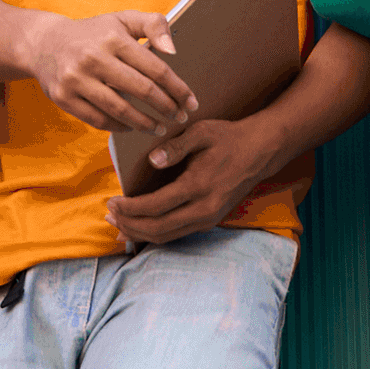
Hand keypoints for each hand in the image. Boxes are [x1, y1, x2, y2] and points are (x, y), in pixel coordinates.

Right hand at [13, 8, 202, 140]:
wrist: (43, 43)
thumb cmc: (93, 33)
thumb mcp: (122, 20)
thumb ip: (154, 25)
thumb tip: (173, 51)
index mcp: (113, 38)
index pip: (155, 68)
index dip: (177, 88)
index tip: (191, 102)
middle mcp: (93, 58)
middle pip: (142, 90)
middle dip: (166, 107)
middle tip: (179, 118)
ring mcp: (76, 80)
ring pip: (121, 110)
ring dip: (145, 123)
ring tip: (159, 128)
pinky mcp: (63, 98)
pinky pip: (98, 120)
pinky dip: (119, 127)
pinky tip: (132, 127)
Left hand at [105, 112, 290, 245]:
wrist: (261, 151)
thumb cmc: (229, 138)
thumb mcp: (202, 132)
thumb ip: (175, 147)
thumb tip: (152, 160)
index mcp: (198, 186)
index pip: (155, 206)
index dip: (129, 208)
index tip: (111, 201)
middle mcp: (204, 208)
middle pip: (158, 228)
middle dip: (129, 225)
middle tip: (108, 215)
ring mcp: (209, 218)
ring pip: (167, 236)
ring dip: (140, 233)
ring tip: (117, 224)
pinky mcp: (210, 221)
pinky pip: (177, 234)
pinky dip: (155, 234)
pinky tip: (140, 228)